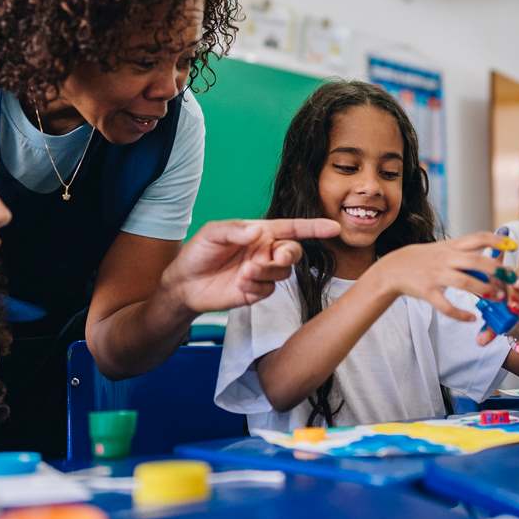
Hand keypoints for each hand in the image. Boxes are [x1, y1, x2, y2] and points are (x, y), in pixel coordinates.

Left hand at [162, 218, 339, 312]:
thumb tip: (259, 231)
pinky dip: (256, 287)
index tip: (334, 227)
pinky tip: (240, 285)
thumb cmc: (199, 252)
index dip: (314, 228)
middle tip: (274, 257)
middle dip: (287, 254)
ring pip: (282, 273)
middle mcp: (265, 251)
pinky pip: (268, 290)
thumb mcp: (213, 233)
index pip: (292, 229)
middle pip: (293, 252)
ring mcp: (262, 272)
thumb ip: (236, 230)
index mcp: (260, 232)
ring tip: (244, 272)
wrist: (184, 284)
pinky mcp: (256, 291)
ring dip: (266, 272)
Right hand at [370, 232, 513, 323]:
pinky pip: (445, 305)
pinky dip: (459, 314)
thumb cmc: (424, 258)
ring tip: (497, 297)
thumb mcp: (443, 248)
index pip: (476, 238)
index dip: (496, 240)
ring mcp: (436, 275)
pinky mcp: (428, 292)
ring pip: (463, 282)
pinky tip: (471, 319)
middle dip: (495, 269)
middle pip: (474, 261)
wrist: (394, 268)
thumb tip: (490, 248)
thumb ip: (465, 250)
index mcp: (451, 246)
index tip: (513, 244)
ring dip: (483, 290)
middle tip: (512, 278)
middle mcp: (445, 259)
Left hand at [477, 255, 518, 345]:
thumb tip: (480, 342)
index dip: (487, 276)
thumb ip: (489, 330)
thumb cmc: (505, 320)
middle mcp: (507, 276)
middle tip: (506, 290)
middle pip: (506, 268)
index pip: (487, 273)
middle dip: (506, 279)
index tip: (489, 286)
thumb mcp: (497, 325)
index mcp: (493, 283)